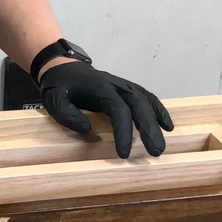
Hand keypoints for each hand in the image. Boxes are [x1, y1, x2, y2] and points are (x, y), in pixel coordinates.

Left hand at [38, 61, 173, 157]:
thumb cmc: (59, 86)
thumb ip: (68, 115)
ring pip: (146, 101)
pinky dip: (159, 110)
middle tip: (155, 152)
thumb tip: (89, 130)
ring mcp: (124, 85)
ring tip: (161, 145)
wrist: (63, 67)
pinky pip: (147, 98)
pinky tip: (167, 126)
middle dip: (149, 129)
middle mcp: (117, 85)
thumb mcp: (54, 99)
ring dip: (156, 122)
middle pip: (139, 105)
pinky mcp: (127, 89)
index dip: (124, 132)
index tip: (124, 153)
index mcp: (100, 88)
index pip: (119, 110)